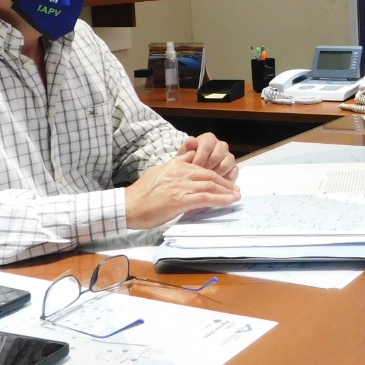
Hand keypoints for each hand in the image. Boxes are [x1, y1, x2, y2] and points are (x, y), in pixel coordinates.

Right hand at [124, 157, 239, 228]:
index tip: (225, 183)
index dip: (217, 176)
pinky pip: (205, 198)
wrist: (129, 205)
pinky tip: (228, 202)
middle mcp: (181, 173)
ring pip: (210, 185)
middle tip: (235, 191)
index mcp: (177, 166)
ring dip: (226, 191)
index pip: (202, 168)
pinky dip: (219, 199)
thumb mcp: (160, 171)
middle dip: (225, 183)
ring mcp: (181, 186)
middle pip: (210, 176)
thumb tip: (189, 158)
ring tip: (235, 197)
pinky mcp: (180, 199)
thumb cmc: (142, 192)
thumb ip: (176, 164)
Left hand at [178, 132, 237, 181]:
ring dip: (214, 175)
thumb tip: (190, 141)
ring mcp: (229, 156)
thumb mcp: (183, 156)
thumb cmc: (188, 164)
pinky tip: (214, 184)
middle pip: (217, 155)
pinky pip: (232, 174)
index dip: (199, 157)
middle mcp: (221, 145)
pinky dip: (223, 180)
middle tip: (199, 176)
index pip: (207, 145)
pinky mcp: (234, 168)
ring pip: (225, 165)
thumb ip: (186, 149)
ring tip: (206, 180)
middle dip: (207, 167)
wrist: (194, 175)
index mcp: (209, 139)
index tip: (193, 167)